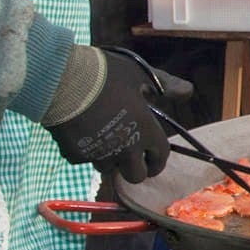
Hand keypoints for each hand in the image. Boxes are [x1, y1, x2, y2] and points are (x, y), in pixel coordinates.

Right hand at [48, 49, 181, 184]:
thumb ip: (164, 84)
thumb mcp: (138, 73)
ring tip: (101, 136)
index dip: (157, 161)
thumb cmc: (104, 73)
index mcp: (145, 130)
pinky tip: (79, 131)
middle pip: (136, 176)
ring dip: (108, 158)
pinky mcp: (75, 156)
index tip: (152, 159)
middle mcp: (125, 149)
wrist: (61, 79)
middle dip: (134, 168)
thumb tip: (188, 91)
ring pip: (108, 168)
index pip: (160, 158)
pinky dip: (85, 150)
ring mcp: (99, 155)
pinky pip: (84, 160)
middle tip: (127, 154)